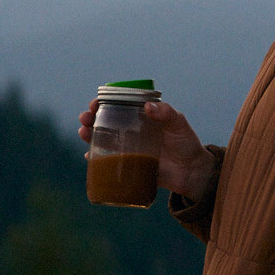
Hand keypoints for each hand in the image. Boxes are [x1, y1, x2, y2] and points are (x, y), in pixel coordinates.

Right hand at [75, 98, 218, 201]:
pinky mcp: (129, 165)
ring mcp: (129, 148)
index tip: (96, 102)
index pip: (119, 105)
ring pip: (103, 139)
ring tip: (83, 133)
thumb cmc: (187, 143)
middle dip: (91, 118)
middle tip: (85, 118)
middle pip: (105, 121)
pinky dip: (96, 159)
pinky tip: (89, 157)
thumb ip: (166, 113)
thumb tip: (147, 106)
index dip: (104, 102)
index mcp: (142, 117)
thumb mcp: (179, 124)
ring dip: (89, 135)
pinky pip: (108, 162)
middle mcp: (132, 131)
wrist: (192, 173)